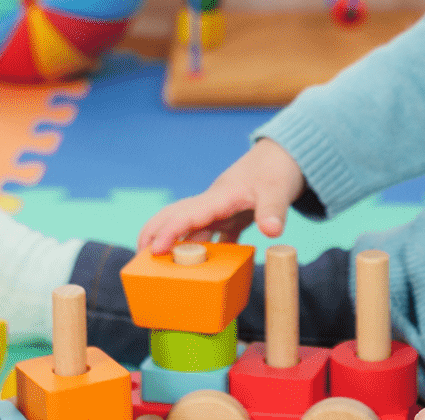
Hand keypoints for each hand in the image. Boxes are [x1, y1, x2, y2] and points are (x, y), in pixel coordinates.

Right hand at [137, 138, 305, 253]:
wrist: (286, 154)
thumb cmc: (278, 169)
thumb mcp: (278, 190)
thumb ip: (273, 210)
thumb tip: (272, 232)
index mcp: (219, 197)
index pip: (187, 215)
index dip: (169, 232)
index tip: (154, 250)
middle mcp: (214, 203)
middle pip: (176, 216)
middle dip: (154, 233)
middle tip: (139, 258)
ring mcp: (222, 209)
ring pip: (192, 228)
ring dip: (178, 246)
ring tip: (164, 269)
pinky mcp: (234, 215)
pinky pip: (215, 235)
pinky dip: (208, 250)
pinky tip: (207, 269)